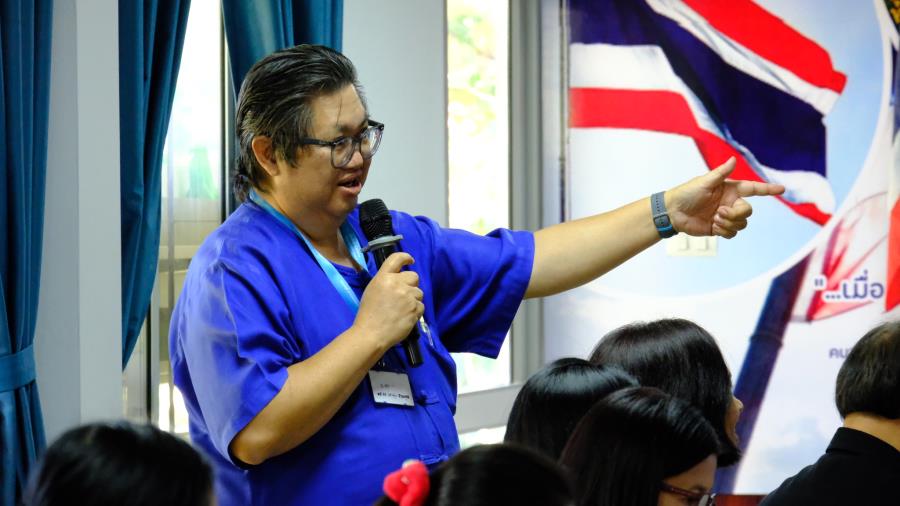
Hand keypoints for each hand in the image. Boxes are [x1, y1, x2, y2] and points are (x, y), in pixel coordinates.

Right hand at [354, 252, 423, 349]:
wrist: (372, 334)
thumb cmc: (368, 314)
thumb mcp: (372, 290)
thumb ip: (386, 281)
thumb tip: (399, 279)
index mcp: (384, 277)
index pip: (397, 258)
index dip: (406, 257)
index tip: (410, 261)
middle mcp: (397, 283)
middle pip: (414, 276)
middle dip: (411, 284)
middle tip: (403, 295)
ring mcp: (408, 296)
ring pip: (419, 292)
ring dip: (413, 299)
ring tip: (402, 310)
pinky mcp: (415, 309)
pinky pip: (421, 306)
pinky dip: (415, 311)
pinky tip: (405, 317)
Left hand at [665, 157, 784, 238]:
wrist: (673, 212)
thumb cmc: (686, 193)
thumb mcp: (704, 182)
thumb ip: (720, 173)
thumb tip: (733, 159)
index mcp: (730, 189)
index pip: (753, 188)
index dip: (767, 189)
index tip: (782, 189)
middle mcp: (730, 202)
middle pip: (748, 211)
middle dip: (736, 214)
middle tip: (719, 213)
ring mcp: (726, 216)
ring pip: (742, 224)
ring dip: (728, 223)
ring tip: (714, 219)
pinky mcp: (720, 228)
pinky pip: (732, 233)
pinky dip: (724, 232)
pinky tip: (712, 227)